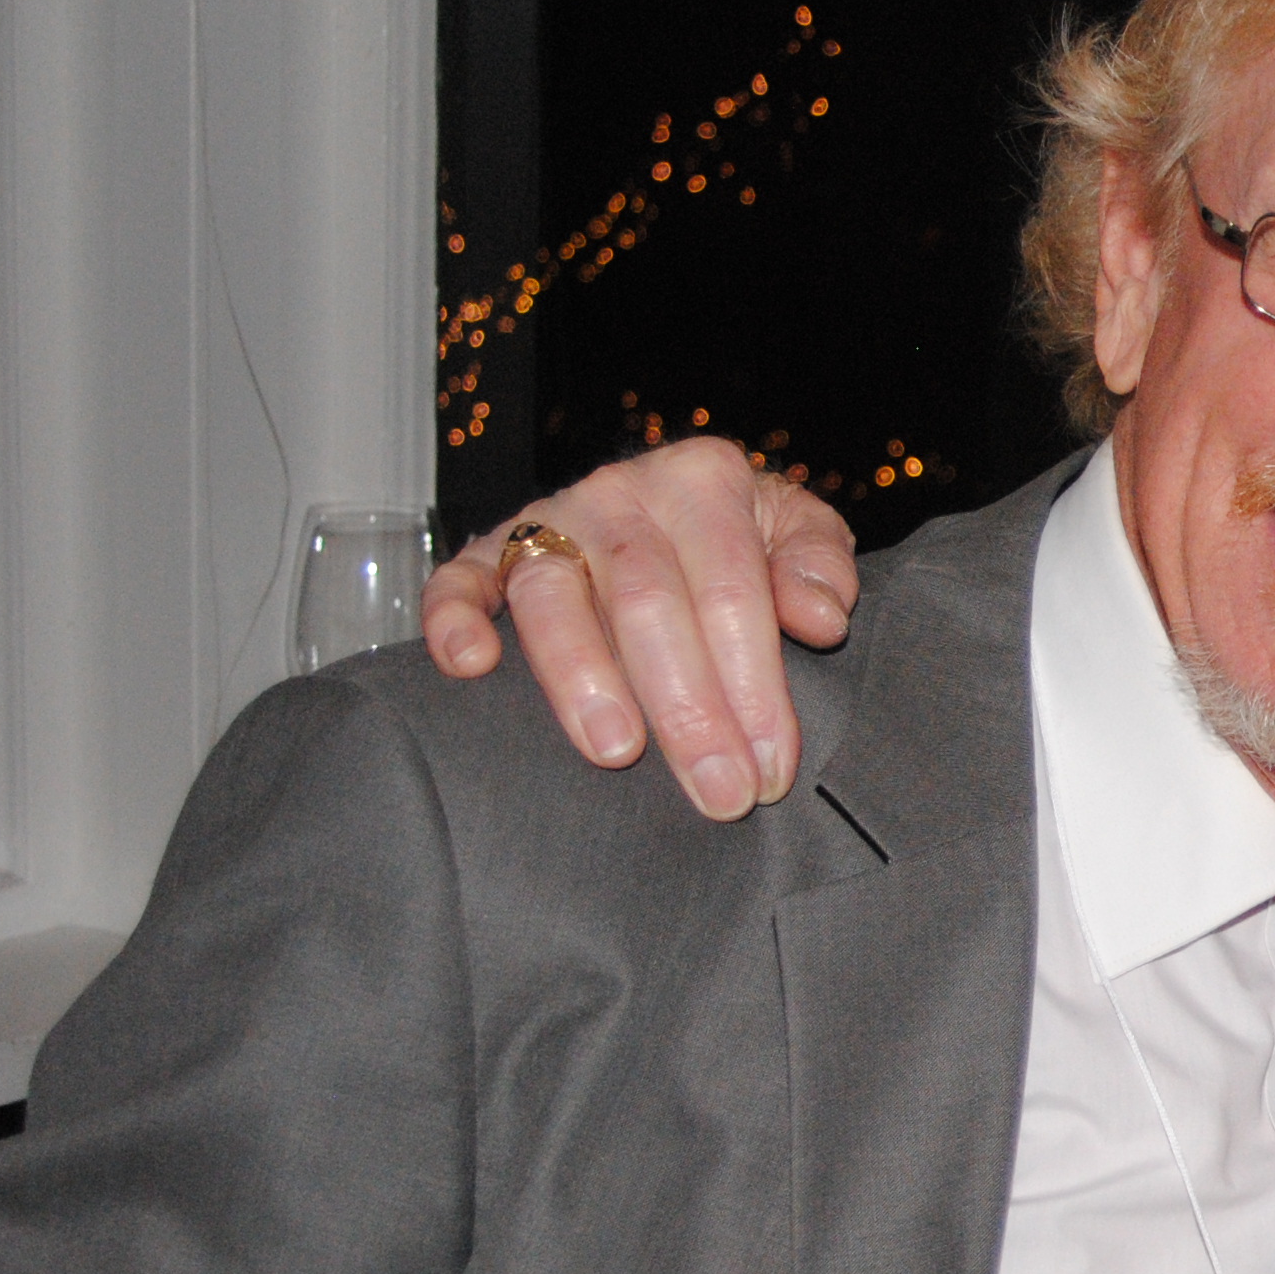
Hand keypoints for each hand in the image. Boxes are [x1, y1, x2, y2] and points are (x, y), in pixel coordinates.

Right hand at [419, 439, 860, 818]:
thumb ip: (819, 565)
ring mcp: (547, 521)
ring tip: (615, 752)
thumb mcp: (798, 533)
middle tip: (717, 791)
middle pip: (647, 601)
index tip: (770, 766)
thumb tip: (820, 617)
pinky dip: (454, 619)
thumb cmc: (743, 540)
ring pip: (553, 593)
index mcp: (703, 482)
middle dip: (687, 707)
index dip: (754, 683)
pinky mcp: (485, 552)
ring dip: (582, 676)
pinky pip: (458, 578)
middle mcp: (620, 494)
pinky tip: (473, 668)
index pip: (732, 589)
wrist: (673, 505)